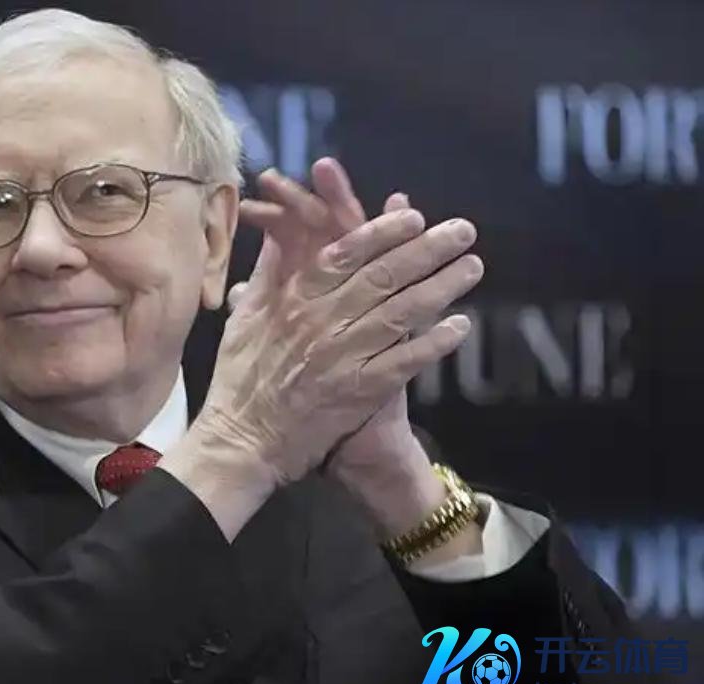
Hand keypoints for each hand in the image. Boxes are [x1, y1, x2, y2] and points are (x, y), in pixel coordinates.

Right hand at [161, 160, 480, 539]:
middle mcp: (322, 323)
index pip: (344, 255)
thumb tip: (280, 231)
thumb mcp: (244, 317)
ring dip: (441, 287)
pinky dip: (433, 343)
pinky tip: (461, 325)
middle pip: (383, 277)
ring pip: (400, 314)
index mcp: (294, 300)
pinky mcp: (358, 392)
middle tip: (463, 230)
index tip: (413, 215)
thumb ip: (268, 273)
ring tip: (471, 267)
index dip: (382, 232)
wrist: (241, 440)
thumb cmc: (240, 377)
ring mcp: (342, 357)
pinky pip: (404, 362)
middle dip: (427, 250)